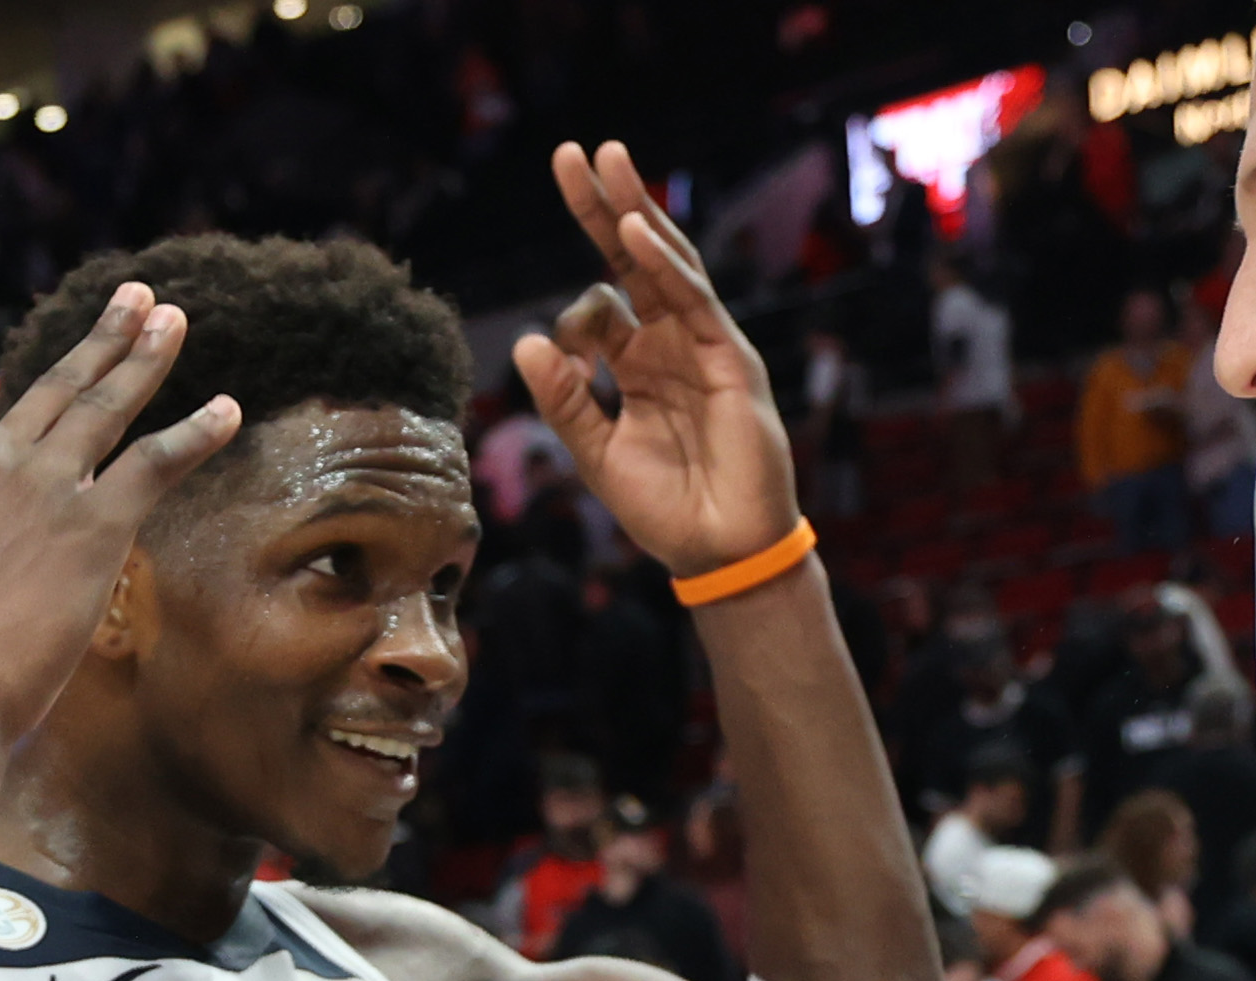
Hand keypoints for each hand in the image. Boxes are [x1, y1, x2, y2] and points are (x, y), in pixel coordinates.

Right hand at [0, 282, 240, 742]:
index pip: (4, 439)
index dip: (42, 428)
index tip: (72, 398)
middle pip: (55, 391)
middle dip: (101, 340)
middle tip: (135, 299)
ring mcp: (41, 485)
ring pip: (103, 405)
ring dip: (145, 357)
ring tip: (173, 318)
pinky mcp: (92, 519)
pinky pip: (155, 461)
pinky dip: (197, 432)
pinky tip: (229, 410)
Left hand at [514, 141, 800, 576]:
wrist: (719, 552)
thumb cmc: (665, 508)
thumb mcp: (596, 454)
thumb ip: (563, 401)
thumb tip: (524, 341)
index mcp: (639, 363)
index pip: (602, 301)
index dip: (571, 300)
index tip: (557, 340)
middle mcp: (670, 343)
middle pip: (633, 259)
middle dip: (603, 205)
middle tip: (573, 153)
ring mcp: (703, 346)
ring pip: (667, 262)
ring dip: (636, 209)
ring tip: (608, 159)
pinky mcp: (730, 359)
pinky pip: (692, 300)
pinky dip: (664, 264)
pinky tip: (634, 231)